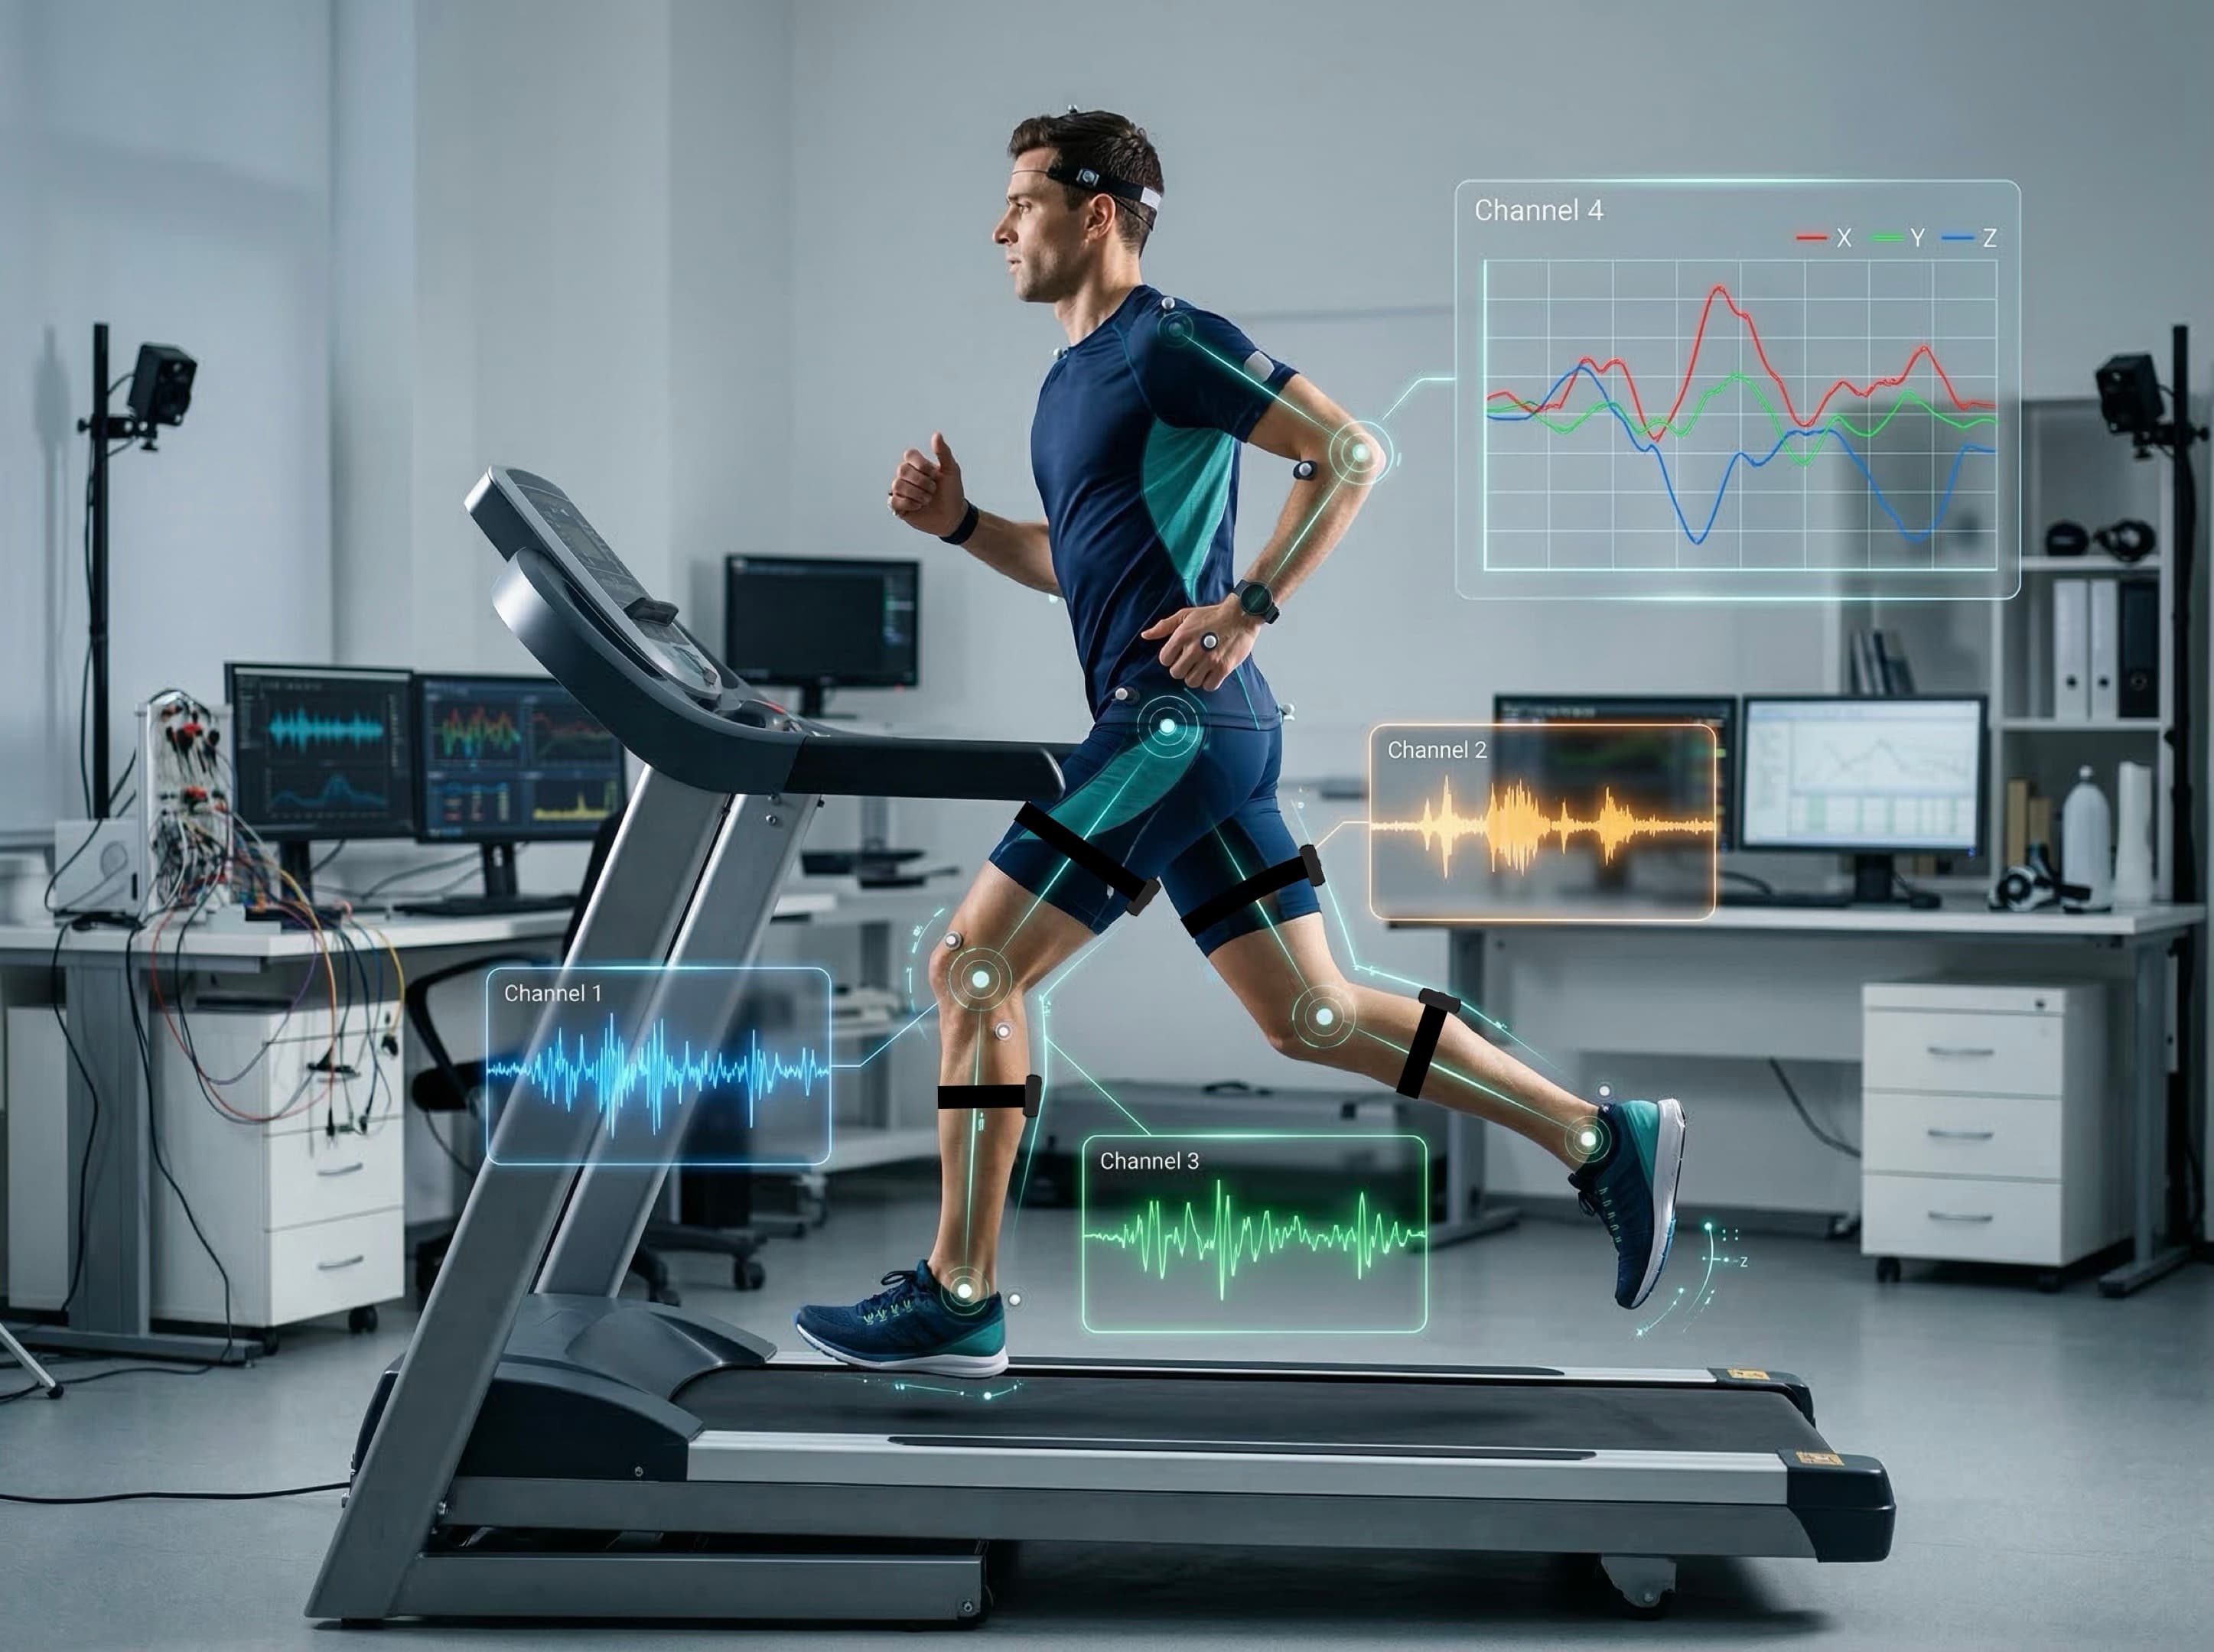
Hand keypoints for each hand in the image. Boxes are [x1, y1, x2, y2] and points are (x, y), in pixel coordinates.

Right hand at [887, 431, 966, 537]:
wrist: (953, 516)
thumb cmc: (952, 492)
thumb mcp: (951, 470)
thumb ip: (943, 452)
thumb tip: (936, 434)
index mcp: (917, 465)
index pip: (909, 454)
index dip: (921, 465)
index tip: (935, 475)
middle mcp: (906, 476)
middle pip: (902, 470)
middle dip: (921, 482)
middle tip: (933, 490)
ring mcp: (901, 491)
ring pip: (897, 485)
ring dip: (917, 494)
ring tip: (928, 500)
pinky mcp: (898, 506)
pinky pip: (893, 501)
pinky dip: (909, 504)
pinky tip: (918, 507)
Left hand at [1140, 597, 1257, 690]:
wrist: (1240, 616)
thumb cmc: (1212, 615)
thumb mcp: (1185, 615)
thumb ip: (1164, 626)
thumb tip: (1145, 636)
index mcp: (1182, 636)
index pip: (1164, 660)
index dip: (1171, 658)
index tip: (1180, 654)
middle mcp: (1194, 649)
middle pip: (1176, 673)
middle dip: (1182, 668)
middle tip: (1192, 662)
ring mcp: (1209, 660)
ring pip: (1192, 682)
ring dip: (1196, 677)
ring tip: (1203, 666)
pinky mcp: (1223, 668)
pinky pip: (1209, 686)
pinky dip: (1210, 682)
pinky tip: (1213, 672)